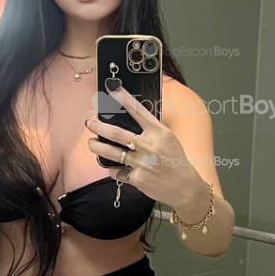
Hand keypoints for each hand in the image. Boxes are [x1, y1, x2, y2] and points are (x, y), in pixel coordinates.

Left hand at [84, 85, 201, 206]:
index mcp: (159, 132)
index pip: (137, 110)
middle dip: (99, 127)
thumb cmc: (176, 159)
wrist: (185, 186)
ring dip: (97, 147)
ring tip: (92, 143)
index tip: (111, 88)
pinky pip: (116, 172)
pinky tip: (111, 166)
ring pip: (111, 153)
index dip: (123, 98)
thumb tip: (130, 118)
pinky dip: (112, 169)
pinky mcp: (137, 179)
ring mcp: (142, 163)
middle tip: (89, 123)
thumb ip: (151, 129)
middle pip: (116, 133)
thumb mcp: (168, 138)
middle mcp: (149, 146)